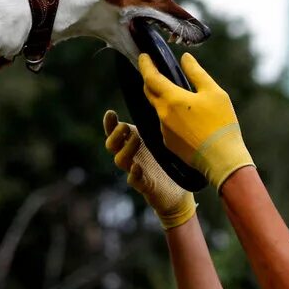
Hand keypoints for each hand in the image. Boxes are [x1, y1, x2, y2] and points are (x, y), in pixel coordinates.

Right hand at [103, 110, 195, 228]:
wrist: (178, 191)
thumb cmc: (169, 161)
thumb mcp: (163, 139)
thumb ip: (156, 124)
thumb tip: (160, 97)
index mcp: (133, 143)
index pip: (115, 132)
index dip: (109, 124)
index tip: (111, 113)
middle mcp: (131, 156)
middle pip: (111, 145)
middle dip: (115, 135)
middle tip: (125, 127)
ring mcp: (136, 170)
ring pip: (120, 160)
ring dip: (126, 149)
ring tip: (136, 140)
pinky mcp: (144, 185)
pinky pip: (133, 180)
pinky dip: (133, 173)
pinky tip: (136, 167)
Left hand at [137, 53, 253, 190]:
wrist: (221, 159)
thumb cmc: (221, 123)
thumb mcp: (214, 92)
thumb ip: (197, 73)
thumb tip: (185, 58)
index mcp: (172, 99)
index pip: (151, 77)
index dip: (145, 65)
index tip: (143, 56)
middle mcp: (163, 114)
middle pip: (150, 92)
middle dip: (150, 80)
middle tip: (156, 71)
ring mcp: (164, 131)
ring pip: (159, 109)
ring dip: (164, 100)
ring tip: (181, 98)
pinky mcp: (169, 144)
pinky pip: (166, 125)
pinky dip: (171, 117)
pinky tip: (187, 119)